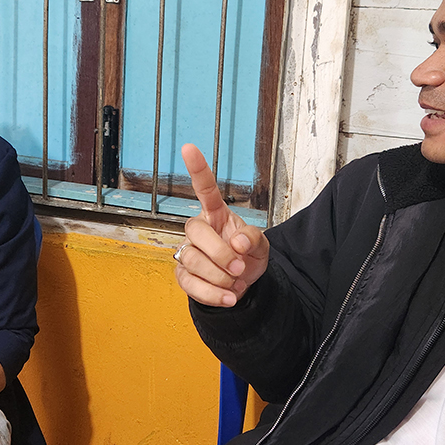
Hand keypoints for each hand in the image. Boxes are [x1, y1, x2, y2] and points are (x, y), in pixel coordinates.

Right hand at [175, 143, 269, 306]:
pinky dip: (212, 294)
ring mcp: (188, 252)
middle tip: (239, 268)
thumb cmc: (248, 257)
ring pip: (192, 259)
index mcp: (217, 215)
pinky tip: (229, 297)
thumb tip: (236, 242)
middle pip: (195, 231)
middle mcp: (199, 230)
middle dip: (220, 253)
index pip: (206, 189)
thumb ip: (253, 238)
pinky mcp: (184, 275)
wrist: (243, 286)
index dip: (198, 169)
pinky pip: (189, 284)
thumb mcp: (261, 245)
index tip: (189, 148)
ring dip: (219, 276)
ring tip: (235, 282)